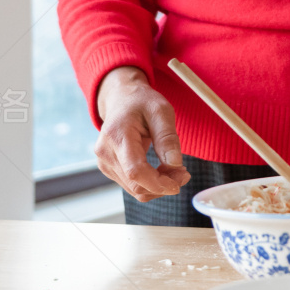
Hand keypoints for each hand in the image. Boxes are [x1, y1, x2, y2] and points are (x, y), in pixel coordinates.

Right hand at [93, 66, 190, 202]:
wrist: (122, 99)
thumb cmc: (142, 102)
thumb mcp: (161, 111)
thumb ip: (167, 138)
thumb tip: (175, 164)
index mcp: (117, 136)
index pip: (135, 171)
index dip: (158, 183)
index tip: (179, 183)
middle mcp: (106, 153)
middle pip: (136, 184)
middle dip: (163, 185)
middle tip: (184, 174)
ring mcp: (105, 163)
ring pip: (134, 189)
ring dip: (158, 186)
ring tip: (176, 170)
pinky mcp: (109, 168)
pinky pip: (132, 185)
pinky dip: (150, 183)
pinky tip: (162, 170)